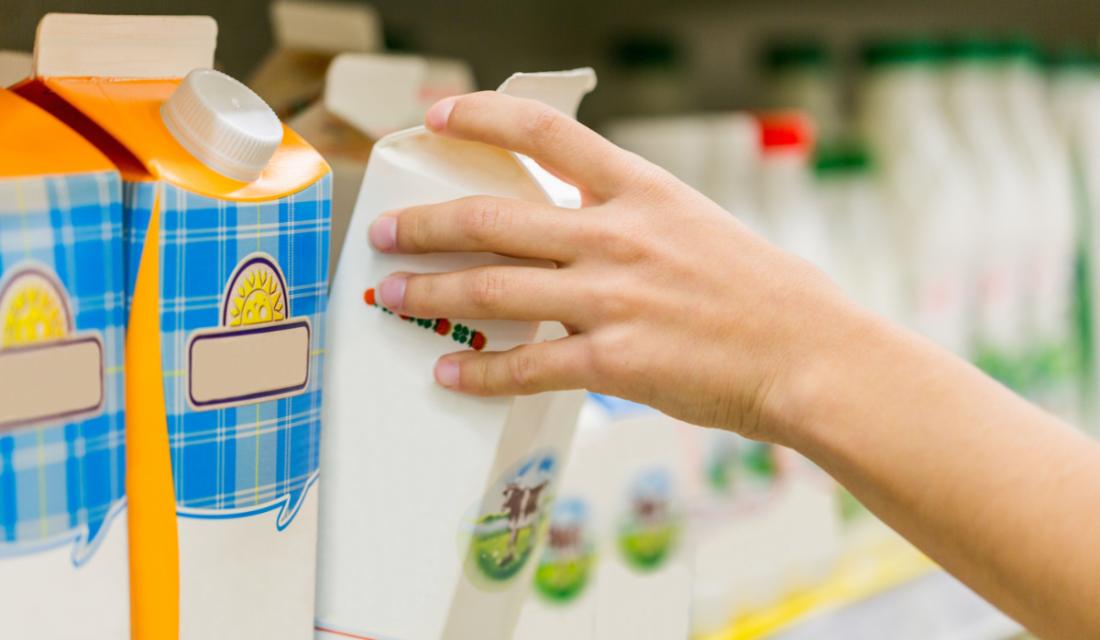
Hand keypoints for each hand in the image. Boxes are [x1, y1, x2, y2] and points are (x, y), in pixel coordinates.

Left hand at [368, 91, 861, 439]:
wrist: (812, 354)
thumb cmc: (763, 293)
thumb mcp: (697, 224)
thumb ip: (632, 217)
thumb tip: (574, 222)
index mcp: (641, 192)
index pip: (544, 133)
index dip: (481, 118)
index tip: (437, 116)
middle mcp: (617, 237)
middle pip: (492, 218)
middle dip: (424, 224)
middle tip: (383, 232)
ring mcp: (613, 299)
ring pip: (493, 289)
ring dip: (430, 293)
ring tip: (391, 298)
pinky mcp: (615, 362)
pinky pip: (526, 366)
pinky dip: (480, 372)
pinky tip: (450, 373)